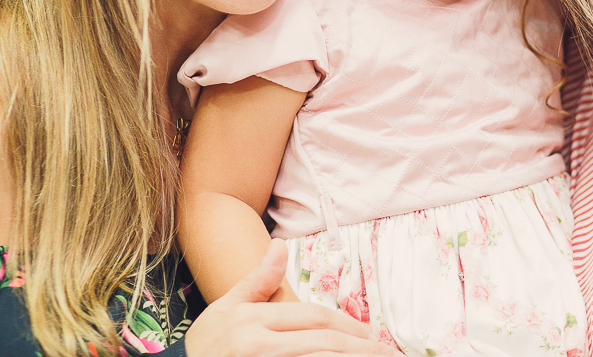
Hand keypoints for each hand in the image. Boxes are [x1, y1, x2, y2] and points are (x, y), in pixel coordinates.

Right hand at [183, 239, 397, 356]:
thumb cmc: (206, 346)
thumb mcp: (227, 308)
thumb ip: (258, 281)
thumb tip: (280, 245)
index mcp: (252, 320)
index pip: (312, 318)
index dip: (347, 325)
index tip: (370, 335)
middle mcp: (256, 344)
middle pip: (322, 343)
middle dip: (358, 348)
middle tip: (386, 352)